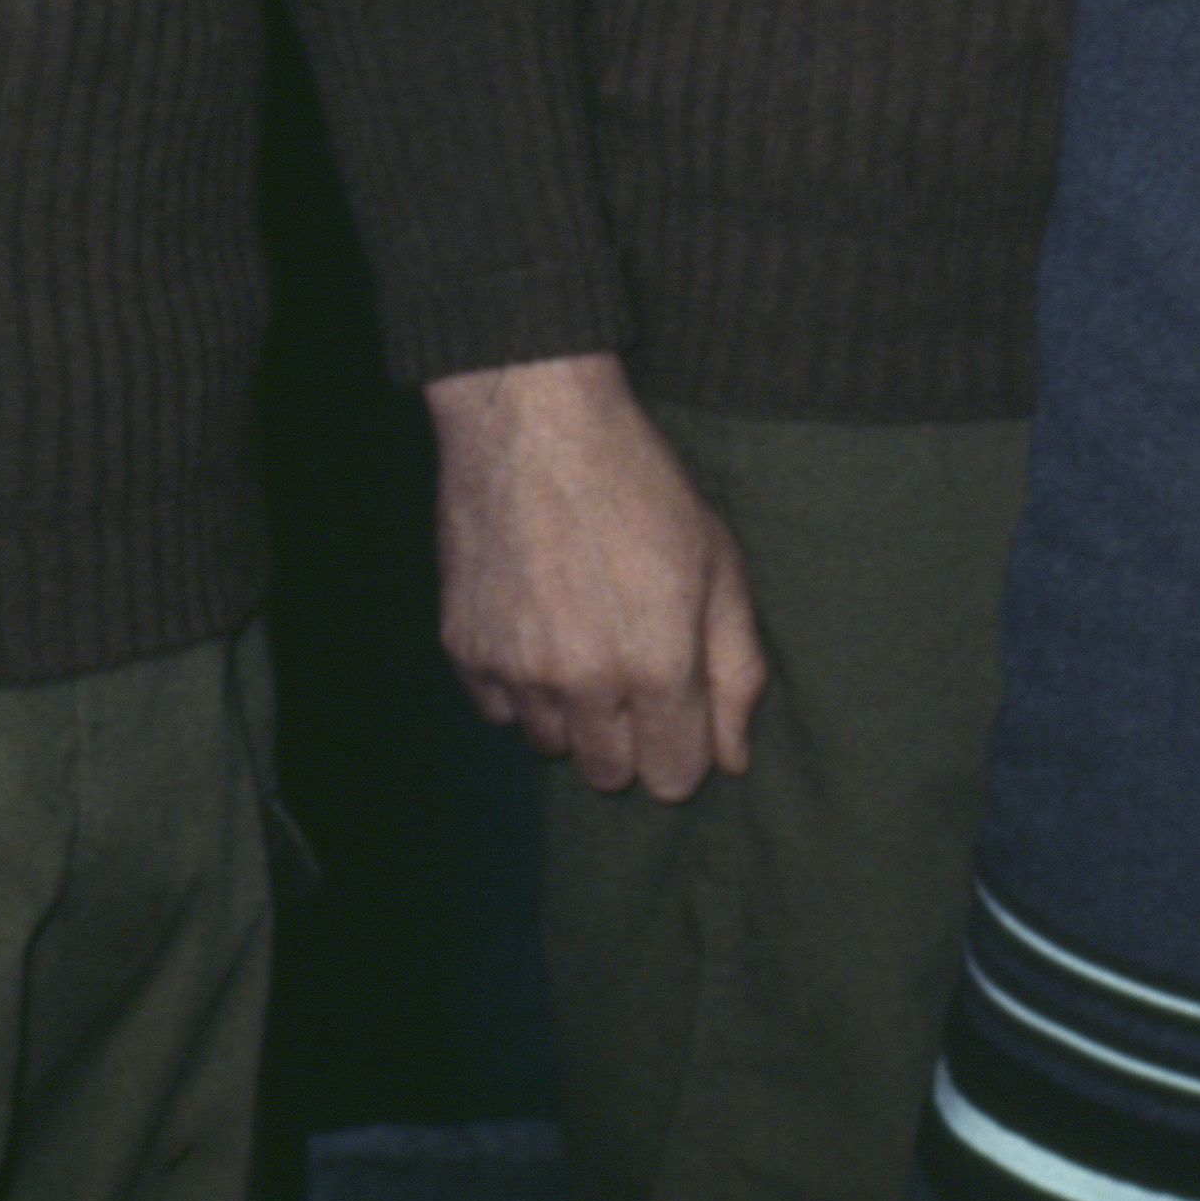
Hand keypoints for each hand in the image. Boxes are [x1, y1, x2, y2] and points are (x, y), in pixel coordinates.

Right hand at [422, 352, 762, 800]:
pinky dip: (514, 683)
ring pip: (548, 744)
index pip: (673, 778)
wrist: (534, 422)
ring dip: (568, 712)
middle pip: (608, 773)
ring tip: (576, 639)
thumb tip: (732, 760)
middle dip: (626, 737)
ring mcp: (516, 668)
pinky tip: (531, 623)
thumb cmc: (638, 485)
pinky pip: (494, 709)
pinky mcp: (463, 648)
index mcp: (659, 666)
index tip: (676, 710)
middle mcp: (585, 682)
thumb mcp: (718, 564)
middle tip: (626, 666)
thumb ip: (736, 669)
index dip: (682, 748)